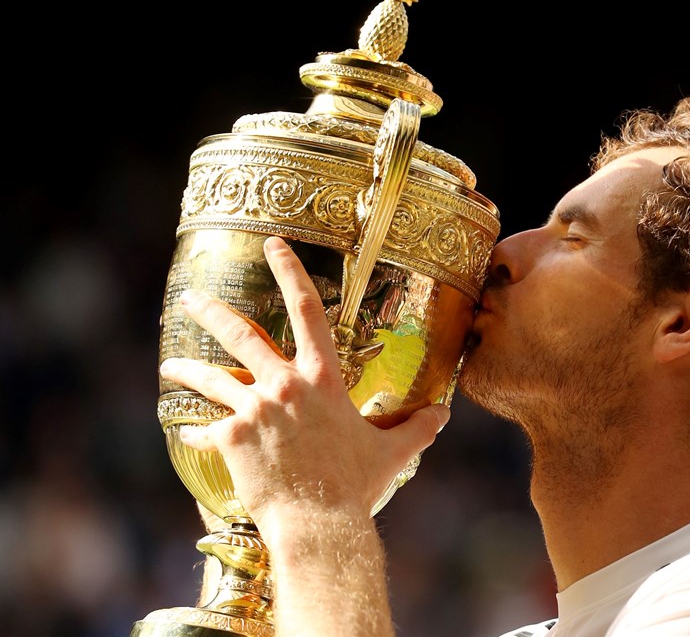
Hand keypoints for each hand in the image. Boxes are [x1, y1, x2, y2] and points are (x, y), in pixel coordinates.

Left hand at [159, 236, 449, 538]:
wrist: (318, 521)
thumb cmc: (356, 485)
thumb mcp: (392, 452)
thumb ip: (417, 428)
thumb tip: (443, 415)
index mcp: (323, 378)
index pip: (308, 309)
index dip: (290, 270)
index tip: (272, 245)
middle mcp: (285, 384)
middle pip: (241, 335)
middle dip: (211, 311)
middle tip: (190, 297)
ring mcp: (254, 409)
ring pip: (210, 378)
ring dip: (186, 368)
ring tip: (169, 365)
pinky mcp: (231, 437)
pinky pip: (206, 429)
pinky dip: (198, 431)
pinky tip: (188, 433)